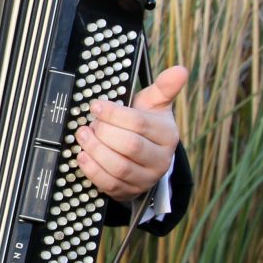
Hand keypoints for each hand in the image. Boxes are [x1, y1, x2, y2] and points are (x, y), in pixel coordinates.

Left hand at [76, 64, 186, 202]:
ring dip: (95, 150)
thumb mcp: (154, 105)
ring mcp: (145, 179)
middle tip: (89, 124)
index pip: (138, 123)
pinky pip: (109, 184)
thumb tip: (181, 69)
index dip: (113, 114)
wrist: (145, 158)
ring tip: (82, 136)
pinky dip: (92, 170)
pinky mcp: (129, 192)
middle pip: (129, 145)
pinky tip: (82, 155)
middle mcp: (160, 159)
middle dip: (103, 133)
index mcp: (167, 134)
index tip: (95, 106)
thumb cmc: (145, 126)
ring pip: (119, 167)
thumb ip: (164, 88)